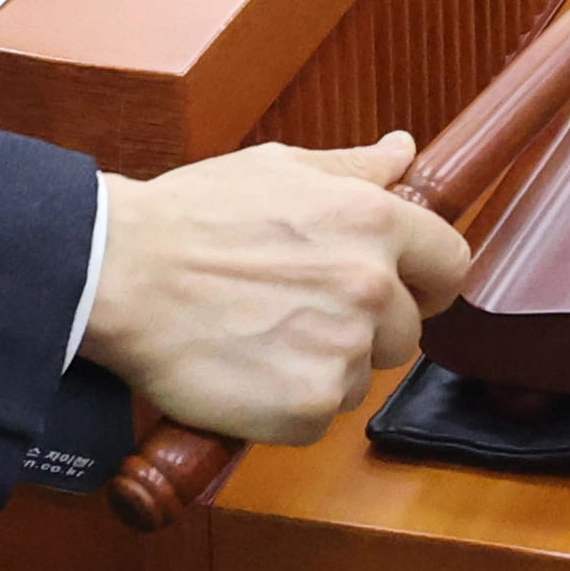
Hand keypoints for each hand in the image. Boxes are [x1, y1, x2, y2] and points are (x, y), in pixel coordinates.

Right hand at [80, 134, 471, 443]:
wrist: (119, 274)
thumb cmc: (189, 218)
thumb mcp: (277, 169)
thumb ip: (352, 169)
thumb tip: (403, 153)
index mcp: (372, 222)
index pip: (450, 266)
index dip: (425, 282)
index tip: (401, 291)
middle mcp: (369, 287)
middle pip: (404, 333)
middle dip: (363, 330)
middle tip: (298, 315)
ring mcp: (341, 351)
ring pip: (360, 377)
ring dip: (323, 367)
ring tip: (262, 338)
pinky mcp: (306, 407)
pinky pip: (320, 417)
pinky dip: (288, 405)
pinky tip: (248, 371)